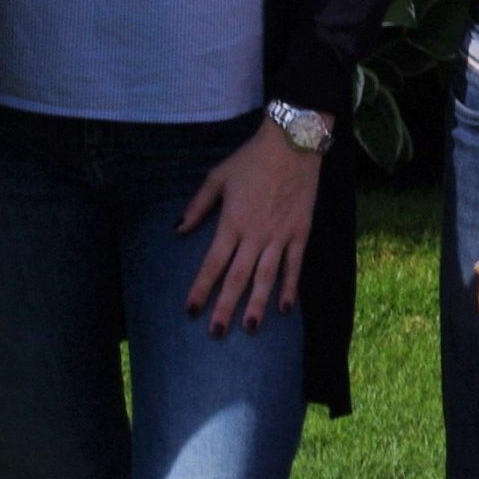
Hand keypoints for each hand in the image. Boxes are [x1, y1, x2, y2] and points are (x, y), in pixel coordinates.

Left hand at [179, 120, 322, 334]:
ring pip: (265, 278)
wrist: (291, 145)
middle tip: (216, 333)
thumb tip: (178, 230)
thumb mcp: (217, 177)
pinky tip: (285, 308)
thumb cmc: (251, 160)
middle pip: (237, 278)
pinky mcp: (299, 234)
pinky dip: (289, 288)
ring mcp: (279, 237)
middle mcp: (255, 236)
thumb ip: (198, 206)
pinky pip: (294, 266)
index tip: (190, 310)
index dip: (200, 289)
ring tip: (248, 328)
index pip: (212, 264)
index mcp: (231, 223)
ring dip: (256, 304)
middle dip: (225, 307)